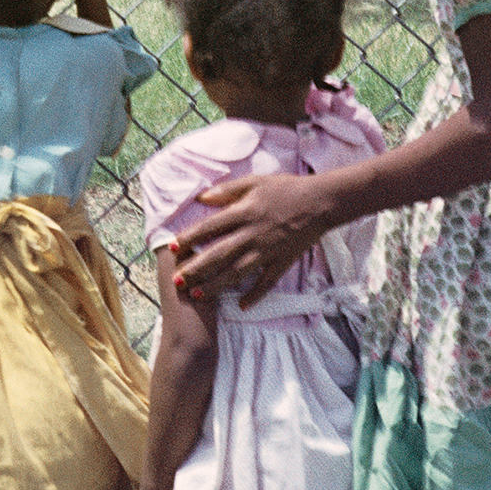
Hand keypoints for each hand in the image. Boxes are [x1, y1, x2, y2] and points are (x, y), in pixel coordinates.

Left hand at [172, 170, 329, 306]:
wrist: (319, 202)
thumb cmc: (285, 188)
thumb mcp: (254, 182)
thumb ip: (227, 190)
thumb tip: (202, 197)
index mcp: (244, 212)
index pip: (210, 227)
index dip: (190, 237)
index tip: (171, 247)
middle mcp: (252, 234)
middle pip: (219, 254)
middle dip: (196, 269)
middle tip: (177, 281)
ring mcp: (268, 251)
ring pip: (238, 272)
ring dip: (217, 285)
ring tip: (198, 296)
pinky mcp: (282, 262)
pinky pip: (267, 283)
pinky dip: (255, 296)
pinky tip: (242, 307)